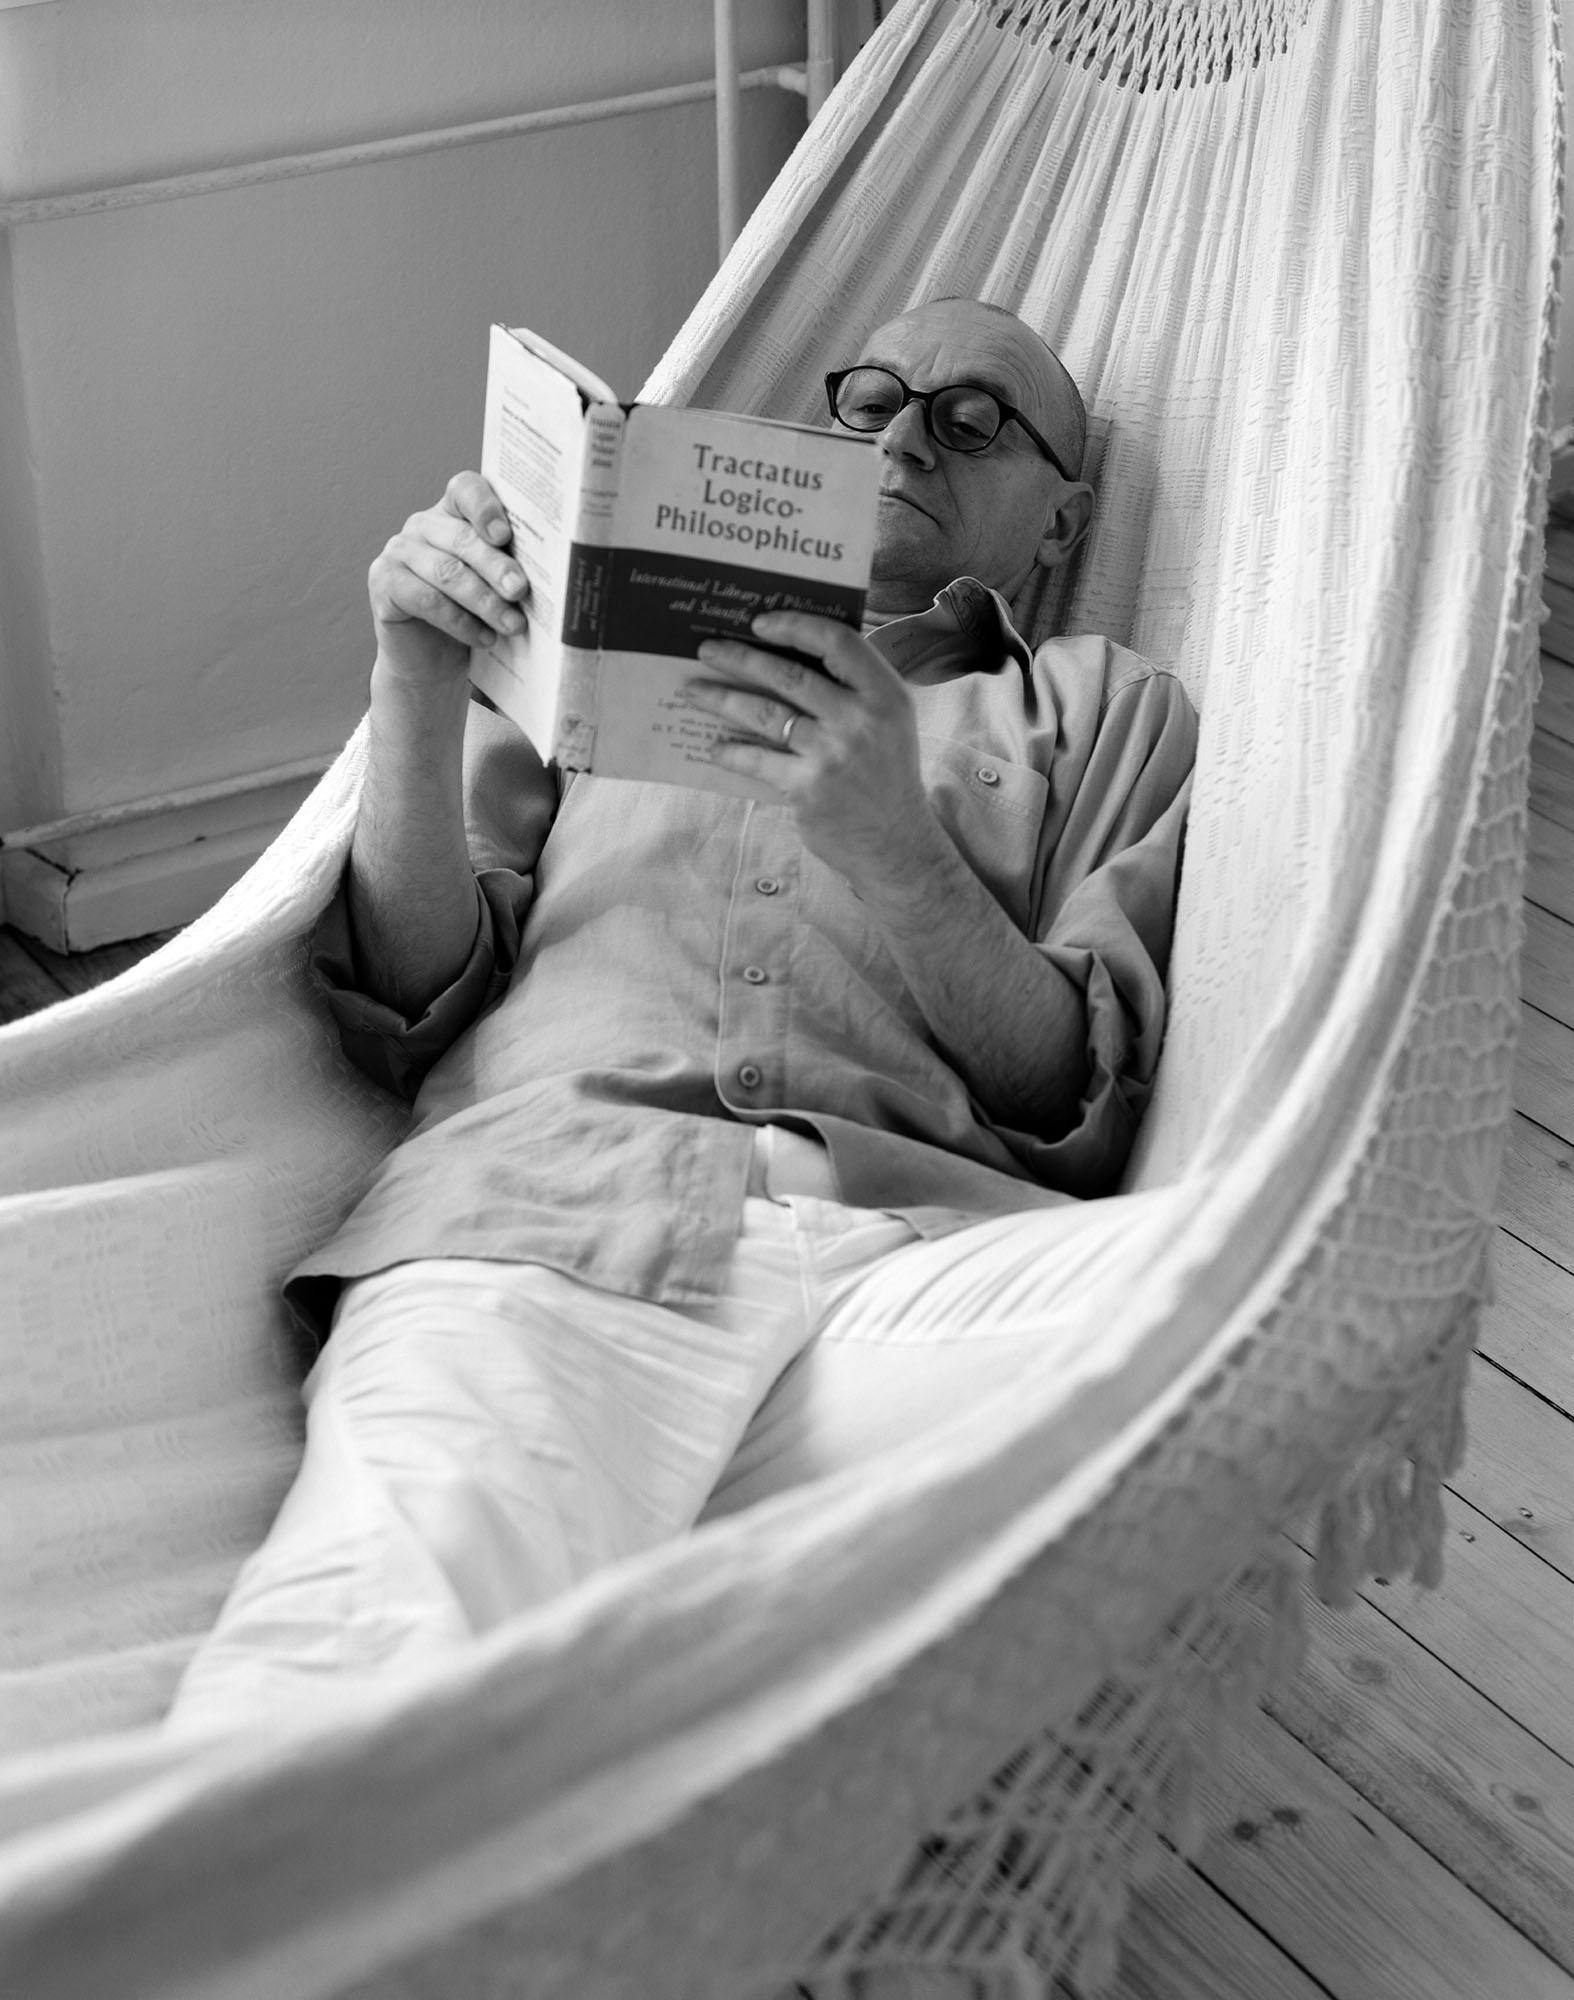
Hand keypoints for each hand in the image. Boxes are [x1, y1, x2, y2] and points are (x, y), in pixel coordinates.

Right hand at [368, 472, 530, 689]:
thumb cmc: (473, 618)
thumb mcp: (495, 588)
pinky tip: (484, 638)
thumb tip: (549, 573)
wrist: (432, 662)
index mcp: (453, 513)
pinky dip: (460, 622)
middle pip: (462, 538)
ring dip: (485, 601)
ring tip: (513, 625)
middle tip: (521, 590)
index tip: (505, 534)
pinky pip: (427, 600)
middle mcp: (423, 525)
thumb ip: (511, 569)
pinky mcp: (383, 583)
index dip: (485, 507)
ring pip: (448, 572)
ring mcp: (399, 551)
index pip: (466, 490)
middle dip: (497, 567)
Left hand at [684, 612, 939, 895]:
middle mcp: (861, 720)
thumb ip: (853, 688)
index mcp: (885, 695)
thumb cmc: (885, 775)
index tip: (760, 623)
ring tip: (693, 691)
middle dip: (740, 657)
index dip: (796, 626)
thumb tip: (791, 653)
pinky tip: (714, 747)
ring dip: (722, 699)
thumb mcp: (888, 721)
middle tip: (707, 649)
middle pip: (789, 675)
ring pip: (764, 714)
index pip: (838, 642)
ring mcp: (833, 755)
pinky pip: (758, 760)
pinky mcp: (808, 788)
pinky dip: (731, 753)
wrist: (897, 844)